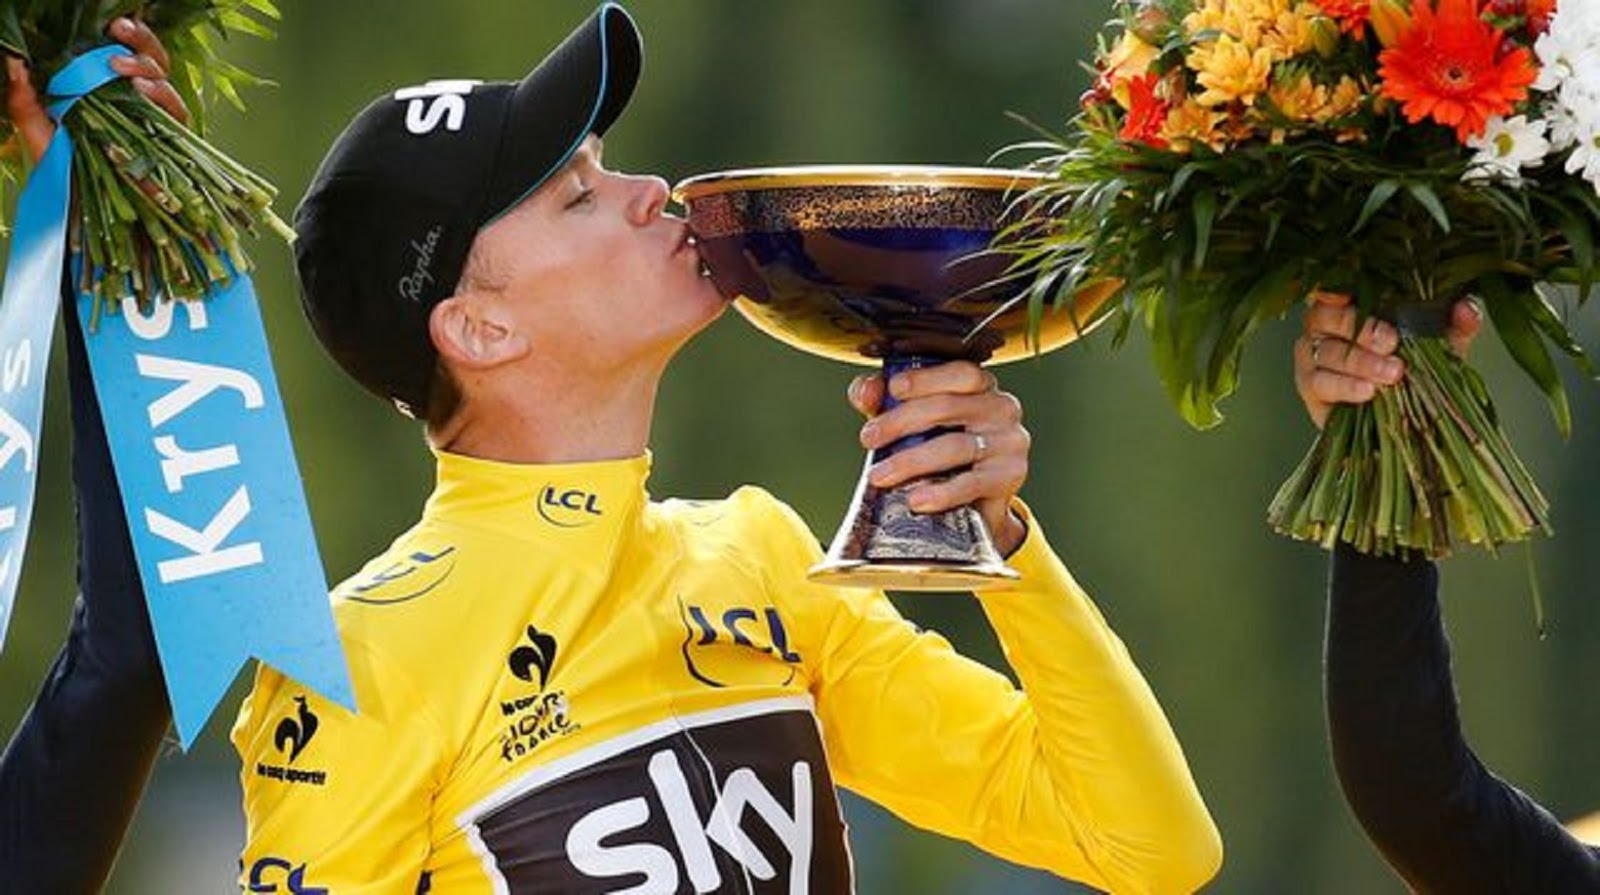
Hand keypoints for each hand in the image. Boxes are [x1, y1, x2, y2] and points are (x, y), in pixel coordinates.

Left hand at [5, 17, 188, 162]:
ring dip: (146, 66)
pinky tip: (143, 90)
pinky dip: (163, 96)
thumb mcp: (35, 128)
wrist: (83, 208)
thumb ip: (23, 96)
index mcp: (107, 87)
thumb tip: (14, 60)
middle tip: (118, 33)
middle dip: (140, 41)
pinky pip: (177, 112)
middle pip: (152, 58)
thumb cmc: (60, 168)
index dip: (127, 33)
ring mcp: (155, 117)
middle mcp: (135, 97)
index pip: (126, 50)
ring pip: (164, 78)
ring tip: (123, 69)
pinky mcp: (170, 139)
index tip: (111, 24)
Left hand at [848, 361, 1029, 555]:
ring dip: (911, 461)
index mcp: (981, 386)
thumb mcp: (914, 419)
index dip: (925, 378)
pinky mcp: (1008, 477)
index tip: (893, 389)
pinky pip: (972, 483)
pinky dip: (941, 492)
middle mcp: (1001, 408)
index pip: (960, 372)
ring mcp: (1009, 442)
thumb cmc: (943, 447)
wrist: (978, 501)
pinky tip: (916, 499)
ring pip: (955, 446)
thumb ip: (885, 398)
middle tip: (869, 438)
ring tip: (880, 475)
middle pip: (948, 407)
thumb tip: (866, 391)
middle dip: (901, 422)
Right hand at [1295, 291, 1481, 427]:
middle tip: (1392, 342)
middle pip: (1326, 317)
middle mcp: (1322, 324)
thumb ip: (1454, 326)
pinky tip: (1367, 391)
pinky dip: (1345, 386)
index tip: (1350, 295)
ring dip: (1360, 362)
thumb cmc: (1411, 367)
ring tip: (1392, 374)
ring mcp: (1310, 355)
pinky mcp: (1309, 386)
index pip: (1332, 286)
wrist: (1398, 414)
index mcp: (1349, 302)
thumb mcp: (1439, 344)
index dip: (1335, 288)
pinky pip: (1320, 382)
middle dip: (1361, 329)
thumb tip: (1467, 308)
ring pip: (1326, 351)